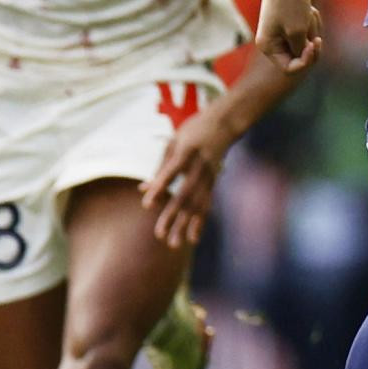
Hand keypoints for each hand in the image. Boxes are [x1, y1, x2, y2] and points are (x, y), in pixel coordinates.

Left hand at [139, 107, 231, 249]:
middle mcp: (200, 166)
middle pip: (185, 194)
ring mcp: (209, 176)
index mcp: (187, 151)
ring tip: (174, 244)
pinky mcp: (214, 183)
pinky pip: (206, 205)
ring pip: (196, 204)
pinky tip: (192, 239)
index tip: (147, 205)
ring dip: (185, 225)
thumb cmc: (193, 131)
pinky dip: (200, 222)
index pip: (171, 172)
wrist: (225, 124)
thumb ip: (160, 167)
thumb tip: (143, 191)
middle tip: (159, 235)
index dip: (160, 187)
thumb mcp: (173, 143)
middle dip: (172, 215)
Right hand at [255, 0, 322, 74]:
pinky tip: (310, 10)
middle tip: (313, 27)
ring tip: (308, 13)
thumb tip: (304, 56)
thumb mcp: (297, 32)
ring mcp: (281, 32)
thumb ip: (301, 51)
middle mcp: (272, 41)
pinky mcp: (291, 22)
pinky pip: (307, 32)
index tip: (314, 45)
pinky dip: (312, 23)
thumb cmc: (290, 3)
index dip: (305, 61)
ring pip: (305, 44)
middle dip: (310, 43)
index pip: (290, 68)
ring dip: (312, 30)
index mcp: (268, 46)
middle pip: (299, 57)